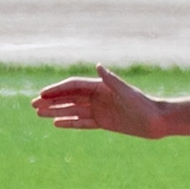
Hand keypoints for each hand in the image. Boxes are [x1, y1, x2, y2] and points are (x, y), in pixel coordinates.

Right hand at [32, 64, 167, 137]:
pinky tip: (55, 123)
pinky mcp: (103, 122)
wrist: (157, 121)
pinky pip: (82, 122)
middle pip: (69, 98)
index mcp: (101, 87)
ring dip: (55, 111)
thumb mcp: (127, 92)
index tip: (42, 94)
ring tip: (38, 114)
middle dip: (51, 100)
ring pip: (72, 110)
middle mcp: (98, 97)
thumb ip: (111, 80)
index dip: (57, 89)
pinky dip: (69, 122)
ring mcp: (100, 110)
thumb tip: (98, 66)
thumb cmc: (143, 104)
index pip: (73, 87)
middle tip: (32, 105)